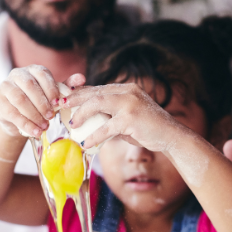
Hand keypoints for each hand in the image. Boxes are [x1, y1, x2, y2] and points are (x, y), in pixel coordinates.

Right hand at [0, 65, 84, 137]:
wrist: (20, 119)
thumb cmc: (40, 103)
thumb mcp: (54, 95)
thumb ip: (66, 87)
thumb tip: (82, 78)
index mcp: (33, 70)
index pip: (42, 74)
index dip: (51, 88)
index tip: (58, 103)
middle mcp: (17, 75)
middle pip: (29, 85)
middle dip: (42, 102)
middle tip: (52, 116)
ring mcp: (6, 88)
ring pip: (19, 99)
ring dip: (34, 114)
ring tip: (44, 126)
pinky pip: (12, 113)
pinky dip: (26, 124)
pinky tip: (35, 132)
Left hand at [65, 83, 182, 150]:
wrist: (170, 136)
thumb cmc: (147, 129)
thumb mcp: (127, 118)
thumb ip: (111, 115)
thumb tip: (89, 119)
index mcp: (126, 89)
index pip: (98, 88)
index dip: (80, 93)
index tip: (66, 100)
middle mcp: (127, 92)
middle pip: (95, 92)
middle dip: (76, 99)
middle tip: (61, 106)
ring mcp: (130, 103)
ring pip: (98, 104)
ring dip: (82, 113)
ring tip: (72, 124)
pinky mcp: (131, 119)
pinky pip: (107, 127)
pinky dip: (94, 136)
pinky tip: (86, 143)